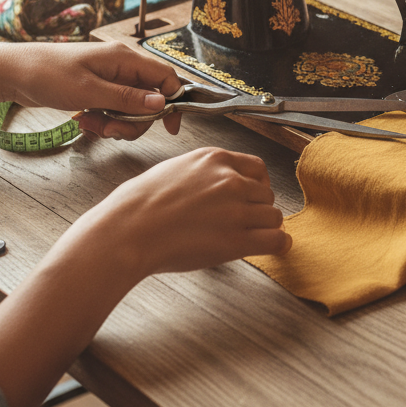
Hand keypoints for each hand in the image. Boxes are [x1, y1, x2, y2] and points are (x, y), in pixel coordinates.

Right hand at [0, 146, 289, 406]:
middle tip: (246, 222)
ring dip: (265, 227)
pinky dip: (279, 245)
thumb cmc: (139, 205)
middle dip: (258, 208)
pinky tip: (276, 248)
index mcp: (215, 158)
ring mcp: (236, 209)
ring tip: (252, 237)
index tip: (253, 197)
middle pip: (266, 194)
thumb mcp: (175, 170)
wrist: (127, 231)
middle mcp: (230, 179)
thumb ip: (203, 173)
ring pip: (273, 216)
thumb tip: (215, 184)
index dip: (257, 185)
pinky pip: (275, 239)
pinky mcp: (237, 239)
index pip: (256, 168)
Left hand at [4, 41, 183, 139]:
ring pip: (131, 108)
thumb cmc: (48, 75)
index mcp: (125, 59)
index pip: (165, 77)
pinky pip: (114, 110)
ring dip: (116, 124)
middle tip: (111, 131)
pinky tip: (84, 121)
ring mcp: (109, 78)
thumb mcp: (90, 92)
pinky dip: (103, 121)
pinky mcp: (97, 89)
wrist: (13, 73)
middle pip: (149, 99)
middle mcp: (121, 67)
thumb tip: (162, 104)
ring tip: (90, 125)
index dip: (173, 101)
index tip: (169, 126)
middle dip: (134, 121)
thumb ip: (128, 99)